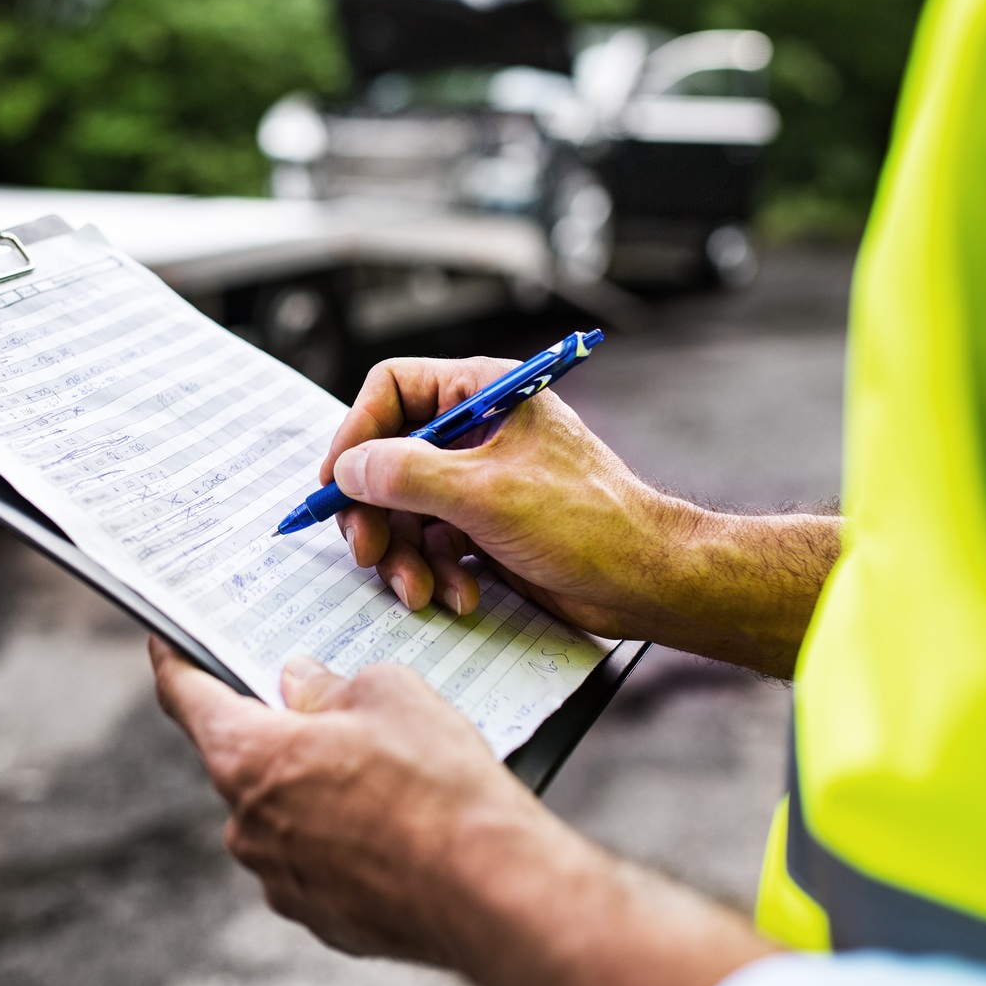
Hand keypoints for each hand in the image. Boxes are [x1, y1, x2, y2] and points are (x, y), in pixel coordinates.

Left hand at [150, 638, 777, 985]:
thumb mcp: (388, 692)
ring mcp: (282, 879)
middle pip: (243, 760)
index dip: (176, 663)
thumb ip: (330, 684)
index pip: (187, 698)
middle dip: (279, 732)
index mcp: (249, 758)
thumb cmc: (437, 783)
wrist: (492, 889)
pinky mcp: (322, 917)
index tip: (165, 645)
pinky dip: (344, 840)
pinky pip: (317, 861)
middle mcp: (249, 826)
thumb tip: (301, 684)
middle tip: (331, 709)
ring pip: (284, 815)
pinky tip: (398, 825)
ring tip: (386, 775)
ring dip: (317, 790)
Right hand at [321, 357, 837, 676]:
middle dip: (376, 512)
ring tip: (420, 591)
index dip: (357, 432)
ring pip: (404, 509)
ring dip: (403, 555)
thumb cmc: (588, 523)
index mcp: (484, 392)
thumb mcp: (485, 493)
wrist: (646, 582)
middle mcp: (478, 430)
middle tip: (367, 551)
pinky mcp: (485, 526)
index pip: (393, 389)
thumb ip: (407, 474)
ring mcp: (480, 480)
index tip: (339, 483)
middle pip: (389, 458)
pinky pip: (432, 542)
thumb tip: (350, 468)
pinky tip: (459, 595)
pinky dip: (435, 571)